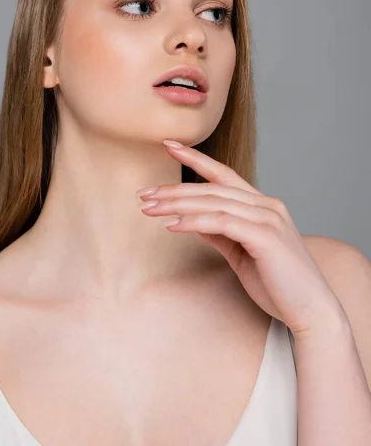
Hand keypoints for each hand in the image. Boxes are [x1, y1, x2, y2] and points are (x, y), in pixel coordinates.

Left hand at [137, 140, 344, 340]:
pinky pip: (222, 222)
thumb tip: (193, 220)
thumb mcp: (241, 252)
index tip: (169, 144)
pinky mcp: (265, 236)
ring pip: (214, 202)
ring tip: (149, 208)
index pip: (224, 174)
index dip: (195, 158)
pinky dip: (194, 221)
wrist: (311, 310)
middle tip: (144, 194)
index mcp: (262, 205)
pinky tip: (172, 225)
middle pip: (212, 188)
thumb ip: (221, 232)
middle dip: (174, 189)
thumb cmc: (277, 283)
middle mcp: (267, 205)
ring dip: (177, 204)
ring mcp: (268, 218)